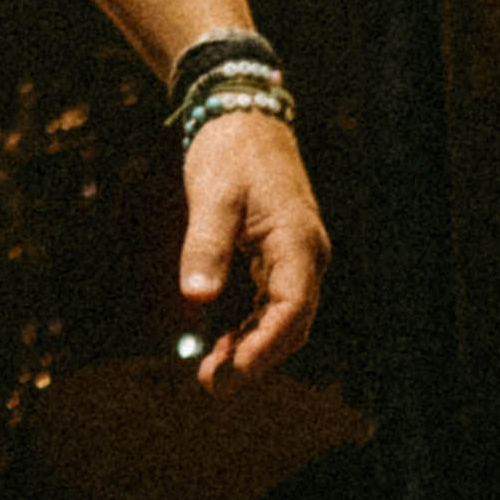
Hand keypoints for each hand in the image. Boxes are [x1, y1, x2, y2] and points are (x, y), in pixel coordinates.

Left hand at [171, 107, 331, 384]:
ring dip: (253, 346)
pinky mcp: (281, 252)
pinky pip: (274, 301)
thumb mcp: (210, 196)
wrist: (243, 114)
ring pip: (284, 316)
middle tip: (213, 386)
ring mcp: (296, 254)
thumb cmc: (228, 152)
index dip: (265, 346)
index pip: (291, 308)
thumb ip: (204, 246)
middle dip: (256, 357)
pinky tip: (225, 344)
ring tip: (212, 374)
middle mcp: (306, 252)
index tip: (234, 373)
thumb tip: (194, 298)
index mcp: (296, 240)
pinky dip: (252, 325)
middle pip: (292, 321)